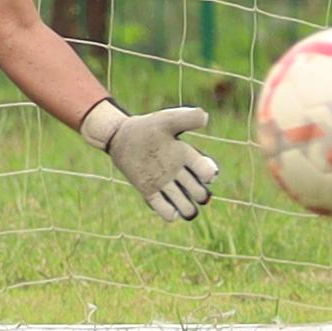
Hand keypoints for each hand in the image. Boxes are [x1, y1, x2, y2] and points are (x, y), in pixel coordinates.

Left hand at [81, 97, 216, 223]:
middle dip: (200, 195)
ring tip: (182, 207)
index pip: (207, 172)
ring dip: (187, 209)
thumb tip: (206, 117)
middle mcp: (179, 172)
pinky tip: (167, 208)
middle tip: (190, 187)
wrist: (122, 136)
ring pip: (186, 206)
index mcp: (187, 156)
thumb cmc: (147, 126)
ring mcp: (165, 184)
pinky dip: (169, 213)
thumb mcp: (166, 120)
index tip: (206, 173)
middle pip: (199, 193)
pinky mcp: (150, 192)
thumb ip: (186, 118)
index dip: (209, 175)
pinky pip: (165, 210)